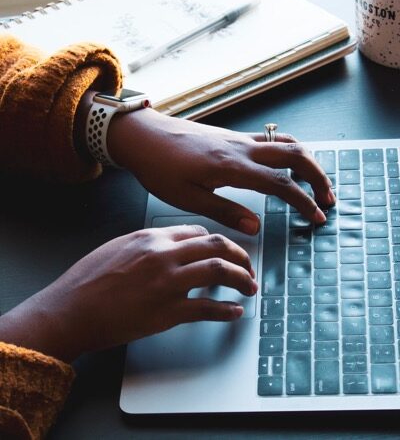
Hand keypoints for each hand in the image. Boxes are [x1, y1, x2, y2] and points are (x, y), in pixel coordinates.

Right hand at [0, 225, 255, 361]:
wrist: (70, 310)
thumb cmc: (88, 280)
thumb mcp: (118, 246)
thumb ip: (148, 243)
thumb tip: (172, 246)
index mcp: (151, 237)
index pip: (198, 232)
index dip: (218, 242)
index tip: (225, 251)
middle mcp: (164, 255)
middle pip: (217, 246)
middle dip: (240, 255)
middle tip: (248, 267)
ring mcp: (168, 283)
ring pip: (219, 271)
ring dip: (242, 279)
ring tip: (250, 287)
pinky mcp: (167, 312)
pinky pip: (208, 308)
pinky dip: (227, 311)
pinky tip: (234, 312)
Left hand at [108, 108, 334, 234]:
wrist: (143, 136)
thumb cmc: (159, 168)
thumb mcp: (188, 199)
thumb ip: (225, 212)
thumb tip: (256, 227)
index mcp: (232, 166)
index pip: (281, 183)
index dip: (303, 201)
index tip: (316, 217)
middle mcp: (241, 148)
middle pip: (294, 154)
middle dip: (317, 175)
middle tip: (327, 197)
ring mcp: (238, 138)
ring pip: (285, 141)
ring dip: (306, 160)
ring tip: (314, 180)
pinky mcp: (231, 135)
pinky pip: (270, 138)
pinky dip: (288, 150)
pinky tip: (285, 165)